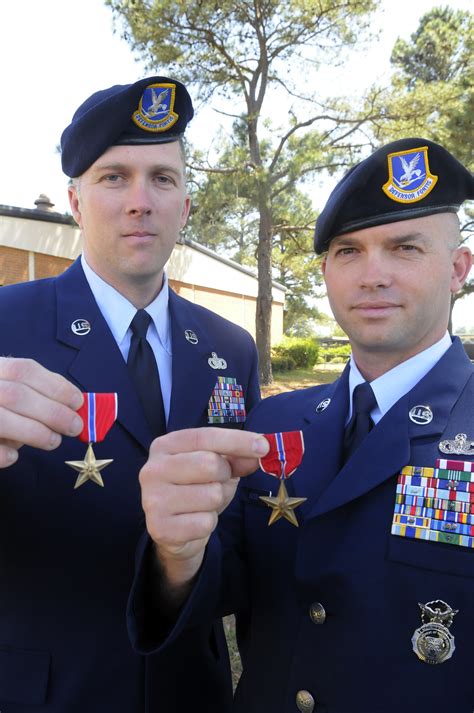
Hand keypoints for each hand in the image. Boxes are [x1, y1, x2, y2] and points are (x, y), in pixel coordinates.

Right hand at [0, 357, 83, 466]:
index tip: (78, 401)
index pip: (24, 370)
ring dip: (35, 432)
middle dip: (52, 412)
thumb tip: (70, 406)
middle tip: (74, 426)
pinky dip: (3, 453)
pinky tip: (14, 456)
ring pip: (1, 421)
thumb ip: (32, 392)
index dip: (55, 385)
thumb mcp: (6, 386)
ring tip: (53, 441)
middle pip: (16, 396)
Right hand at [140, 427, 268, 587]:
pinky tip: (196, 521)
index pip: (205, 436)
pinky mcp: (160, 528)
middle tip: (218, 483)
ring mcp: (152, 499)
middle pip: (210, 464)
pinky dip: (209, 523)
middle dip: (225, 476)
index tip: (264, 446)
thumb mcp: (218, 467)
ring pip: (211, 495)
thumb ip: (237, 456)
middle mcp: (152, 469)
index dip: (237, 440)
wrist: (175, 530)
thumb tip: (261, 450)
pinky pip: (205, 523)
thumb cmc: (197, 489)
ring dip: (217, 502)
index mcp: (164, 446)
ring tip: (204, 504)